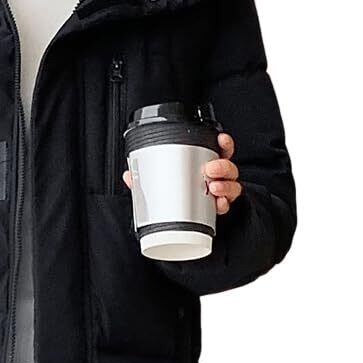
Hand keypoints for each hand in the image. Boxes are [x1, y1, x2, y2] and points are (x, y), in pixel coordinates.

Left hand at [122, 130, 242, 213]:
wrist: (181, 222)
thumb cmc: (175, 196)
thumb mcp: (159, 184)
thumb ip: (146, 179)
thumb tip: (129, 175)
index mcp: (205, 164)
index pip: (219, 150)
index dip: (223, 143)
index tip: (220, 139)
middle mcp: (217, 177)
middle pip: (229, 166)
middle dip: (222, 165)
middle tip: (210, 169)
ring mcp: (221, 192)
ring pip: (233, 184)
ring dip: (225, 185)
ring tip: (213, 187)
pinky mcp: (221, 207)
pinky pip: (227, 204)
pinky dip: (224, 203)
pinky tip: (218, 204)